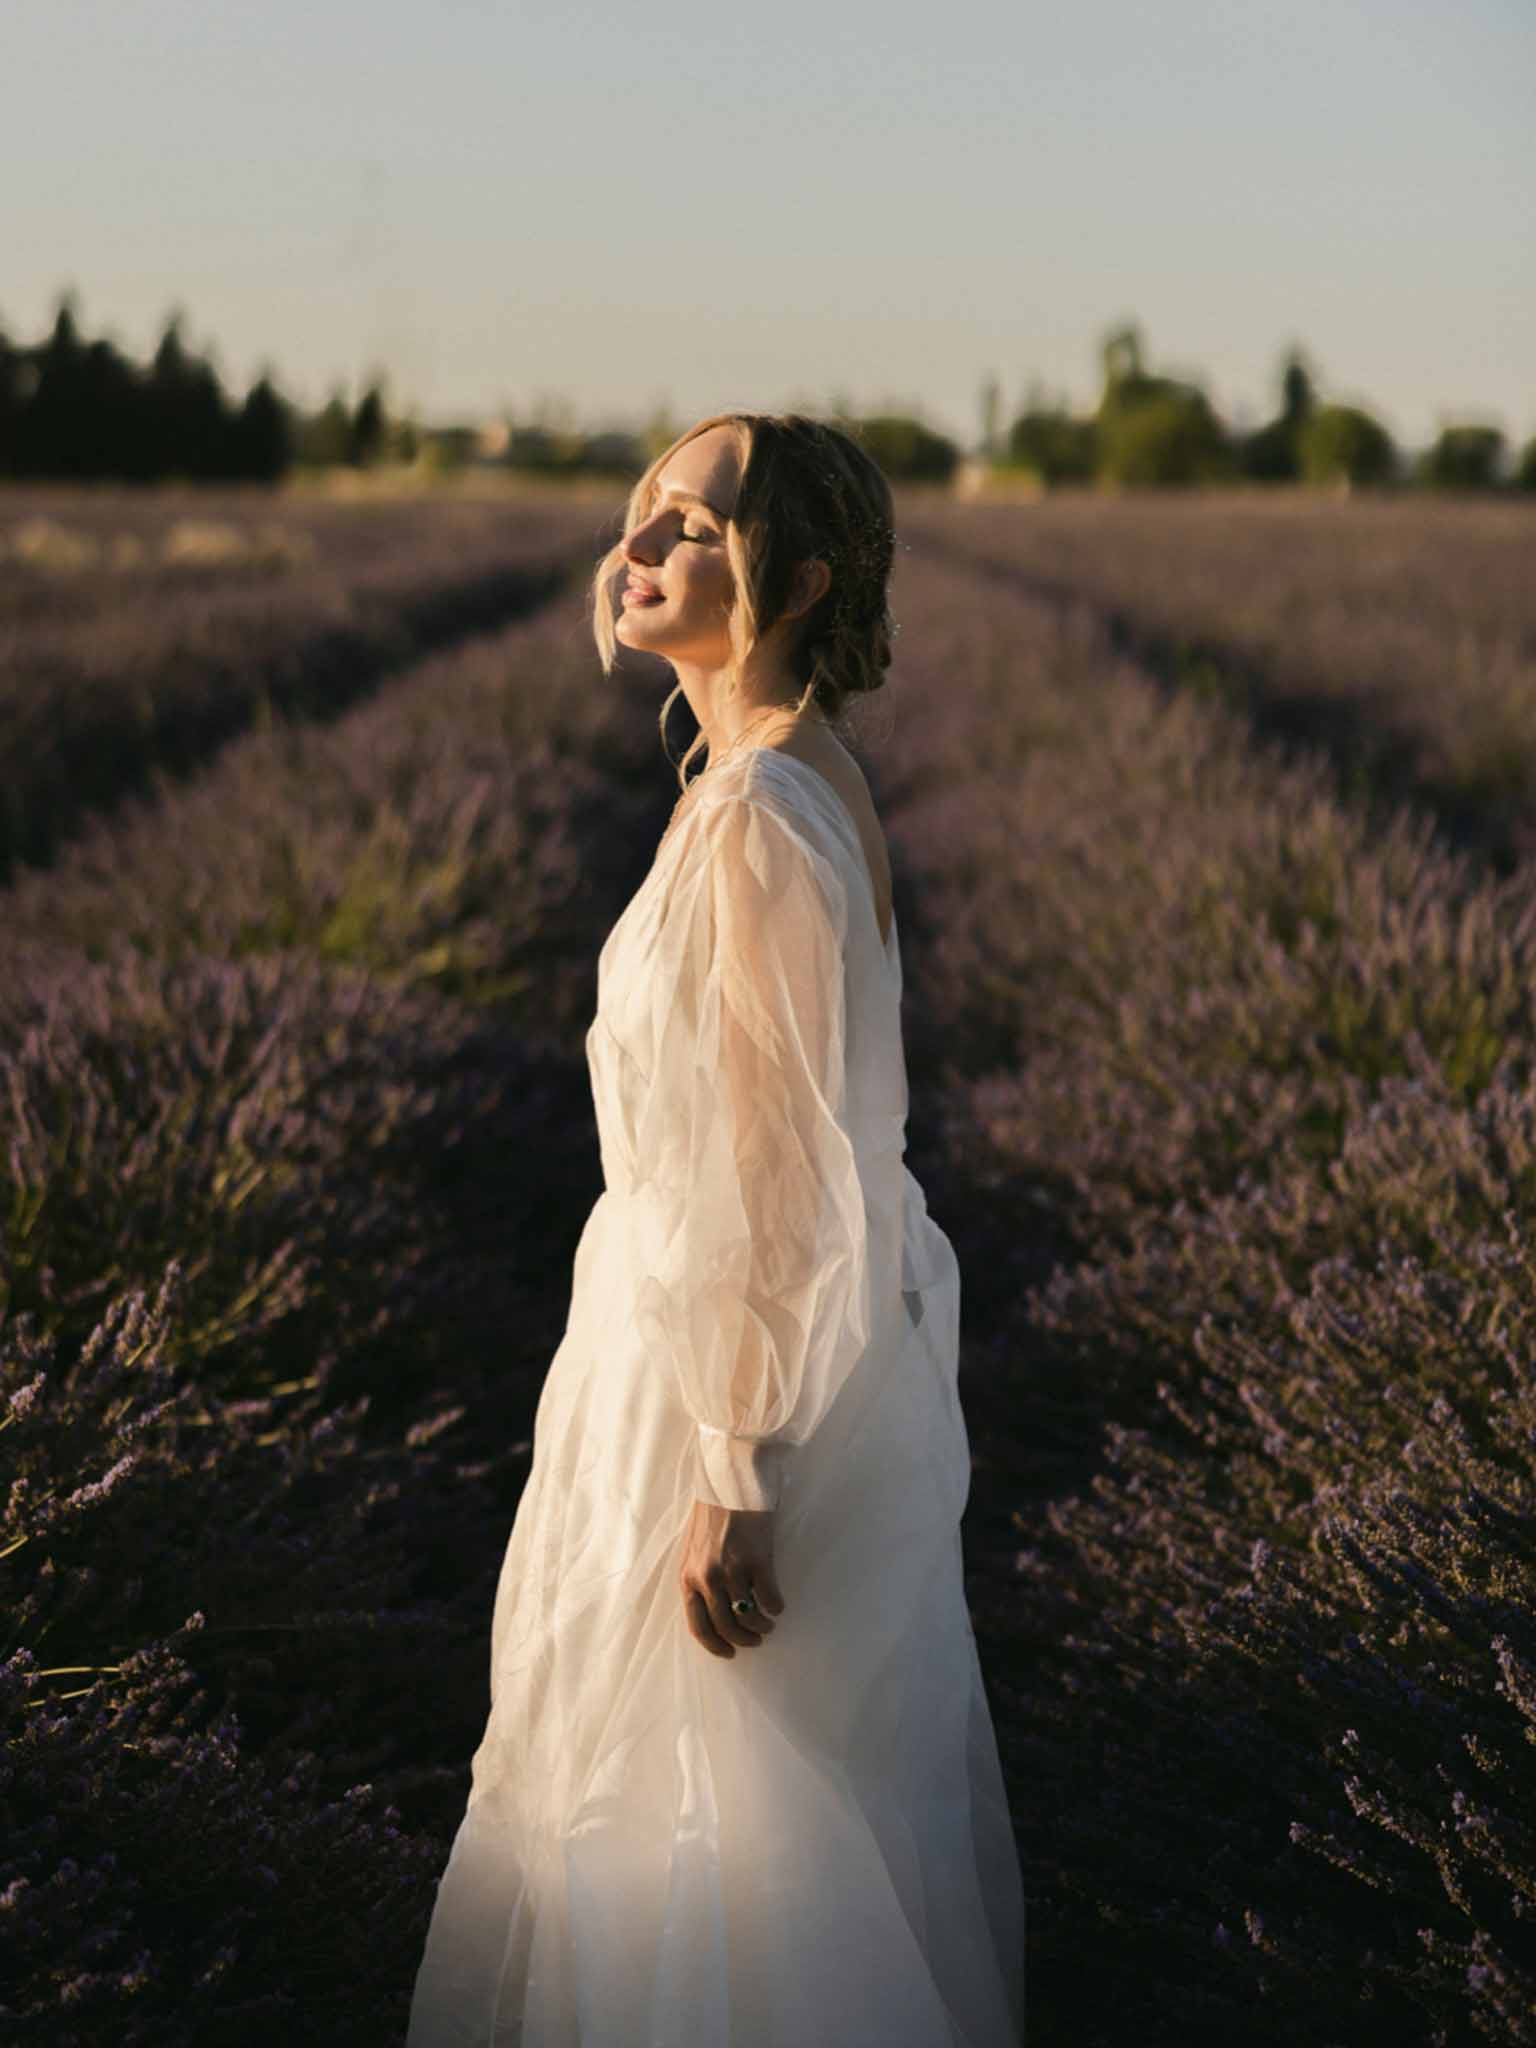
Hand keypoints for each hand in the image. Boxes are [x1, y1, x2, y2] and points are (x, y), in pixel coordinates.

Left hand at [679, 1499, 785, 1658]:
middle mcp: (708, 1578)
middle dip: (743, 1640)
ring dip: (761, 1627)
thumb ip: (699, 1578)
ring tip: (768, 1624)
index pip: (697, 1626)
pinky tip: (778, 1604)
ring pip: (749, 1617)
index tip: (729, 1653)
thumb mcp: (694, 1550)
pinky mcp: (757, 1561)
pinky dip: (776, 1607)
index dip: (714, 1645)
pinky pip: (769, 1599)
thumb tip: (714, 1610)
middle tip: (755, 1641)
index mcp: (688, 1577)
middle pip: (725, 1626)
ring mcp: (733, 1570)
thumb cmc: (712, 1514)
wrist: (730, 1483)